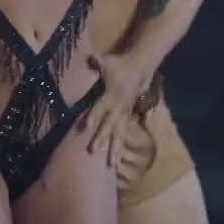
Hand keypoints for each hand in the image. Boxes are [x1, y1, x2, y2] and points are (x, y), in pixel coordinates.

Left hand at [80, 52, 149, 170]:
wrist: (139, 68)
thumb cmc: (120, 65)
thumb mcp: (108, 61)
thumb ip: (98, 62)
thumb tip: (90, 58)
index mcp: (111, 95)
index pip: (100, 107)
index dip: (93, 116)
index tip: (84, 127)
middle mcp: (118, 108)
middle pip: (109, 125)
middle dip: (102, 138)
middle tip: (94, 150)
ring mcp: (124, 114)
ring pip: (118, 134)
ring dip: (114, 150)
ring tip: (111, 165)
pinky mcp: (126, 117)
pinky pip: (123, 134)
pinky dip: (120, 147)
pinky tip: (116, 161)